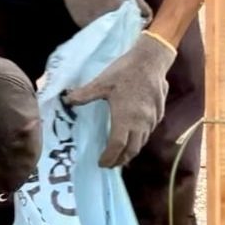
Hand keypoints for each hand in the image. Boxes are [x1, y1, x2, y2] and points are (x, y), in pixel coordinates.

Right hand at [40, 0, 151, 27]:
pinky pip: (96, 31)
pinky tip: (98, 15)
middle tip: (124, 20)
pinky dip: (100, 27)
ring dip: (112, 30)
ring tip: (110, 17)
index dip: (136, 26)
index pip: (134, 28)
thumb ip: (138, 3)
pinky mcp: (81, 25)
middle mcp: (105, 20)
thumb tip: (147, 19)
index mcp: (118, 9)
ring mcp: (91, 24)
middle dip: (125, 30)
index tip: (136, 22)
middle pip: (121, 34)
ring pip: (108, 34)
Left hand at [65, 31, 175, 167]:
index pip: (117, 147)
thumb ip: (84, 94)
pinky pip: (149, 133)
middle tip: (110, 164)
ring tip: (121, 154)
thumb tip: (66, 100)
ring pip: (142, 143)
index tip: (101, 163)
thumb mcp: (102, 82)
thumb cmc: (125, 72)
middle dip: (121, 160)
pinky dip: (140, 140)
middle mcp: (140, 124)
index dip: (109, 158)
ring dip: (131, 151)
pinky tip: (134, 137)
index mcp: (125, 119)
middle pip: (132, 150)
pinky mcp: (159, 114)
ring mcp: (152, 120)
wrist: (151, 60)